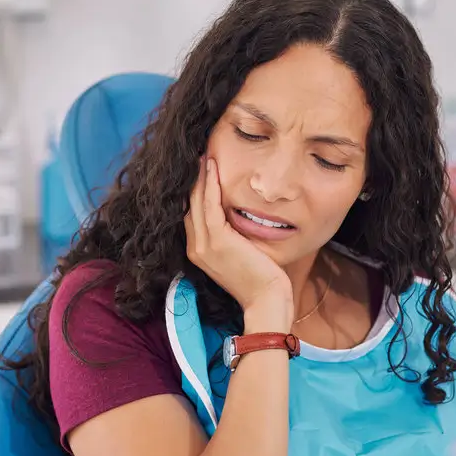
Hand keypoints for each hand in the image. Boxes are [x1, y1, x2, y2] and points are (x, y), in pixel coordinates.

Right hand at [184, 157, 292, 328]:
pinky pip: (208, 205)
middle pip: (188, 205)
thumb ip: (232, 238)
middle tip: (198, 156)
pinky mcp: (217, 241)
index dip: (194, 192)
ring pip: (195, 202)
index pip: (192, 215)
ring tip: (203, 156)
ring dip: (199, 176)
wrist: (266, 300)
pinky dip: (209, 184)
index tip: (200, 170)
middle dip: (193, 180)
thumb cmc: (260, 279)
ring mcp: (204, 245)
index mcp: (199, 252)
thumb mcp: (240, 255)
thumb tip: (238, 218)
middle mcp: (196, 248)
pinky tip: (212, 166)